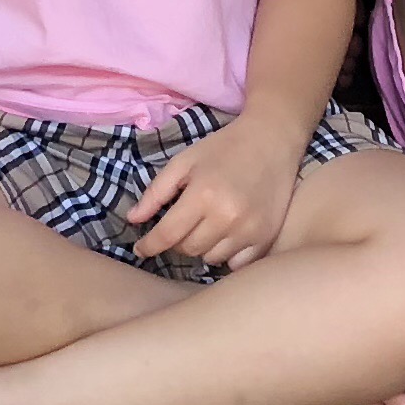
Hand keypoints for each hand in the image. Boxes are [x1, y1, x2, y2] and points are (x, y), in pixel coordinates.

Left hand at [122, 112, 299, 273]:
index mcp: (203, 195)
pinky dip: (226, 255)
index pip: (168, 235)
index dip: (149, 245)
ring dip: (202, 247)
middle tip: (181, 223)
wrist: (271, 139)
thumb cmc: (223, 148)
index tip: (140, 249)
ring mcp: (249, 230)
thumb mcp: (184, 161)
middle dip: (178, 240)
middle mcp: (227, 217)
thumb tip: (132, 220)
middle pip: (188, 249)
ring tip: (206, 225)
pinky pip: (236, 264)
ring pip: (211, 259)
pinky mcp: (266, 237)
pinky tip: (225, 237)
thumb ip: (156, 191)